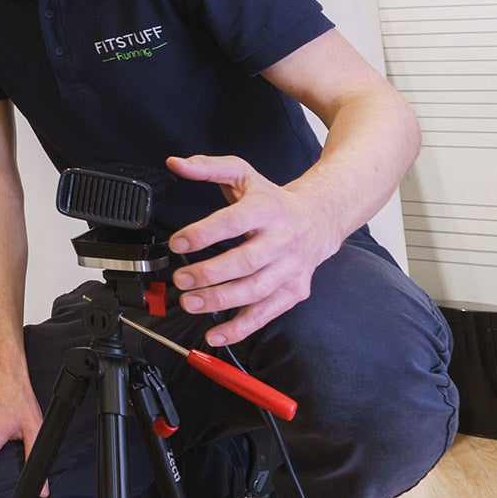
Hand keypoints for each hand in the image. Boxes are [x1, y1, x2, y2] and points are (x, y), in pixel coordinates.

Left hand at [164, 154, 343, 346]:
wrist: (320, 218)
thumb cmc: (274, 200)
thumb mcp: (243, 175)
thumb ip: (208, 168)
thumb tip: (176, 163)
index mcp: (268, 209)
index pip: (234, 222)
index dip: (204, 233)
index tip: (177, 242)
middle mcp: (282, 240)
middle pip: (245, 262)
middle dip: (209, 274)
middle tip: (181, 279)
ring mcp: (290, 269)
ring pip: (255, 291)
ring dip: (220, 301)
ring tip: (189, 302)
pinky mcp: (294, 291)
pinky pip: (266, 314)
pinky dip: (240, 328)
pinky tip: (216, 333)